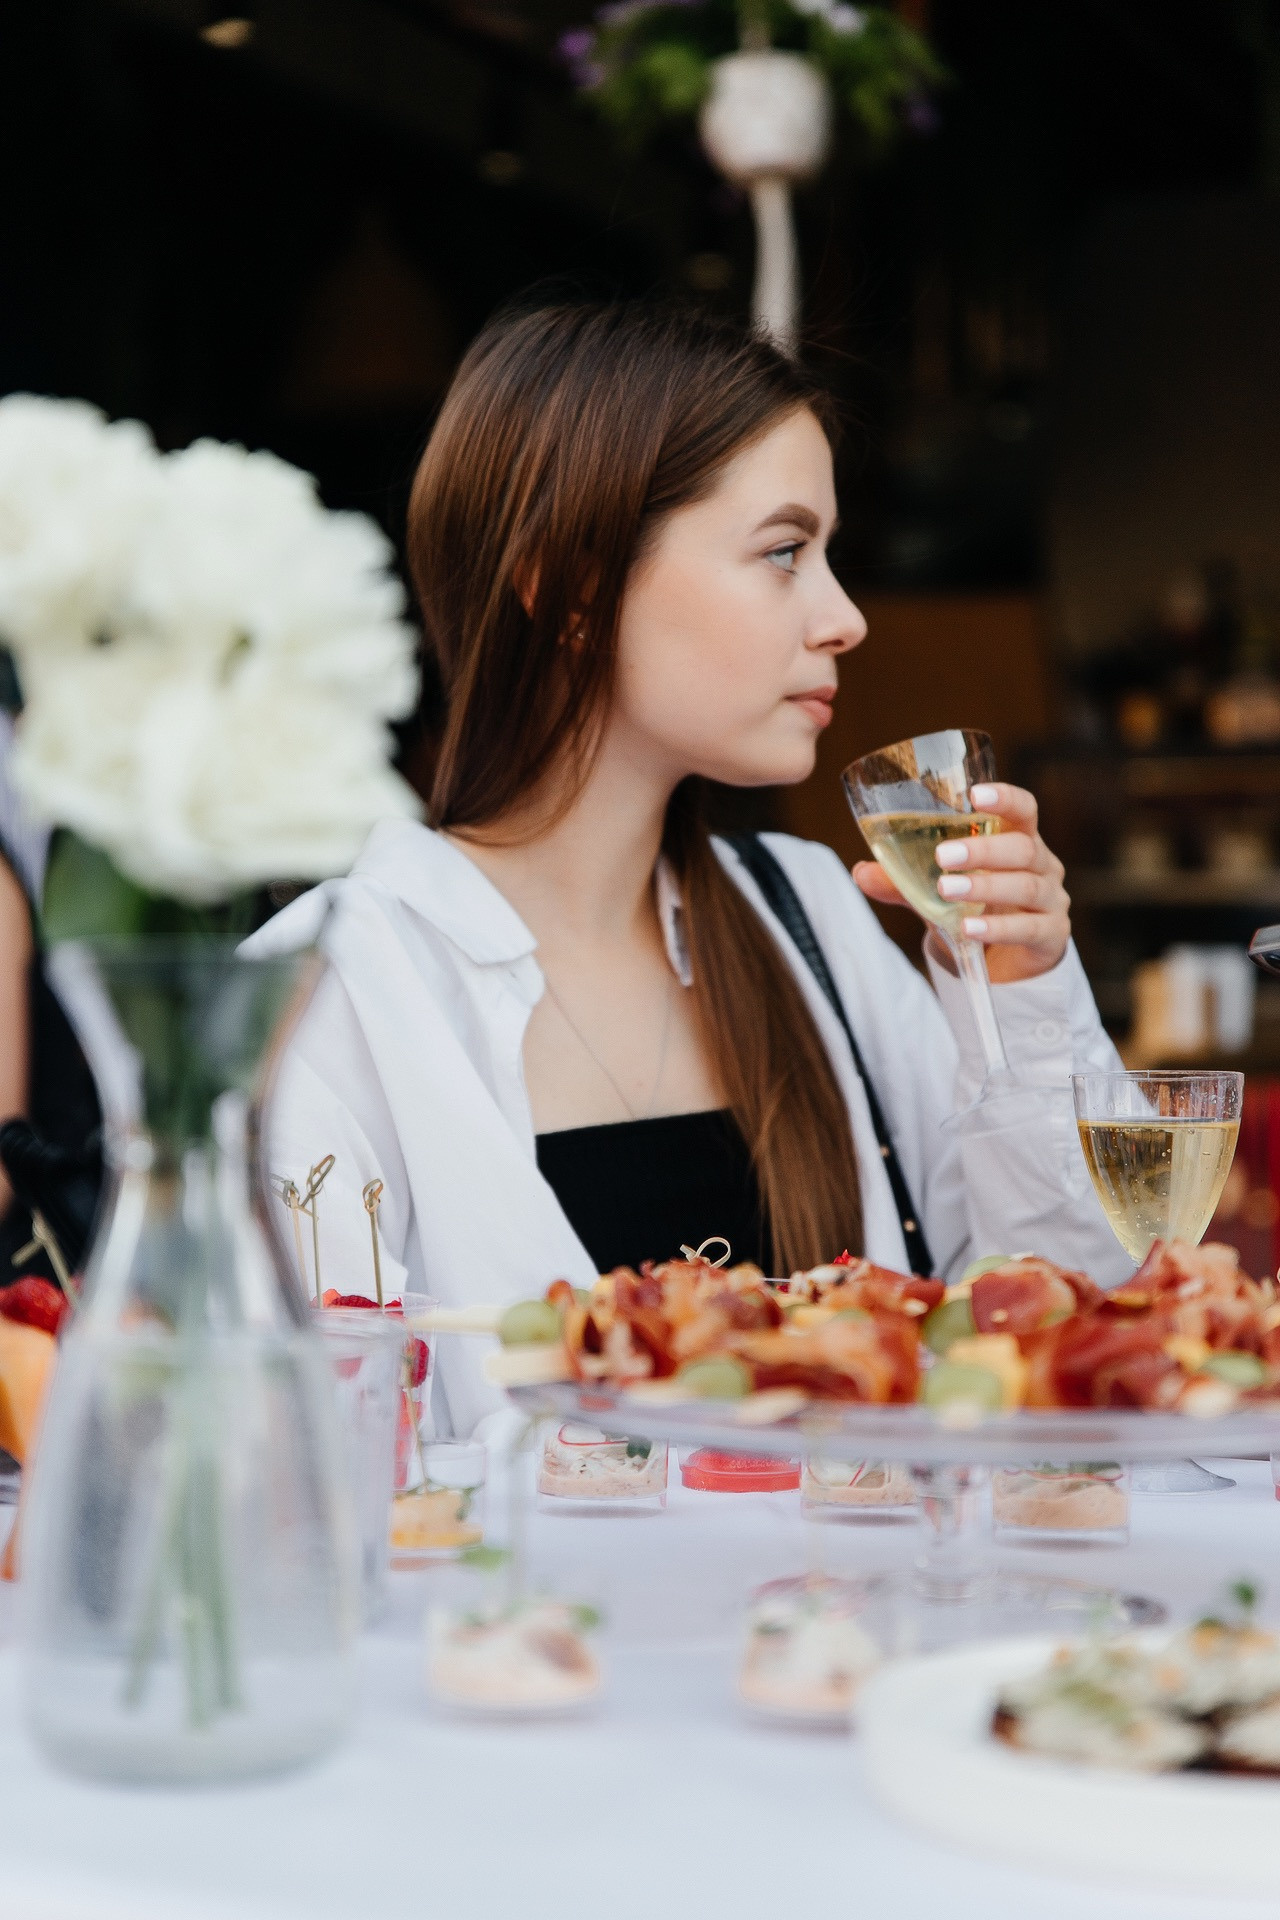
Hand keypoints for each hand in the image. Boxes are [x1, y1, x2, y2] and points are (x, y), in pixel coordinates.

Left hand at [853, 781, 1070, 983]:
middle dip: (982, 849)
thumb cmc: (973, 910)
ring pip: (1027, 886)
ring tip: (948, 890)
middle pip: (1022, 847)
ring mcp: (1051, 901)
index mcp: (1018, 840)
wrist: (1002, 963)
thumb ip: (903, 882)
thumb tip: (859, 872)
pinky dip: (998, 928)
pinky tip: (969, 929)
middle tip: (943, 856)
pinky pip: (1030, 929)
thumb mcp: (936, 893)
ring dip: (985, 887)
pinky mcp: (1052, 936)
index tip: (974, 795)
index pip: (1023, 809)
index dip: (1005, 798)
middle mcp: (1042, 865)